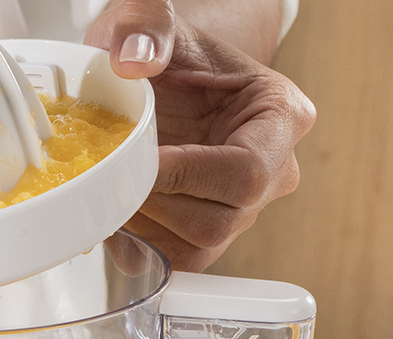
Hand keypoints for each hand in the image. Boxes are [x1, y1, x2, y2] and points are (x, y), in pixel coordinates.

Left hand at [84, 0, 316, 270]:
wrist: (164, 73)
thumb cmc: (168, 49)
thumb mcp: (150, 18)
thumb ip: (144, 26)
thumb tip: (134, 61)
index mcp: (281, 116)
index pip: (246, 170)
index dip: (187, 174)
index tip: (139, 162)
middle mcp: (274, 170)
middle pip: (220, 218)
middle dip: (156, 202)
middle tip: (112, 173)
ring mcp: (244, 207)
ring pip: (198, 246)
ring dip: (144, 225)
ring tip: (112, 186)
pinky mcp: (210, 232)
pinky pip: (177, 261)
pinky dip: (138, 244)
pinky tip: (115, 208)